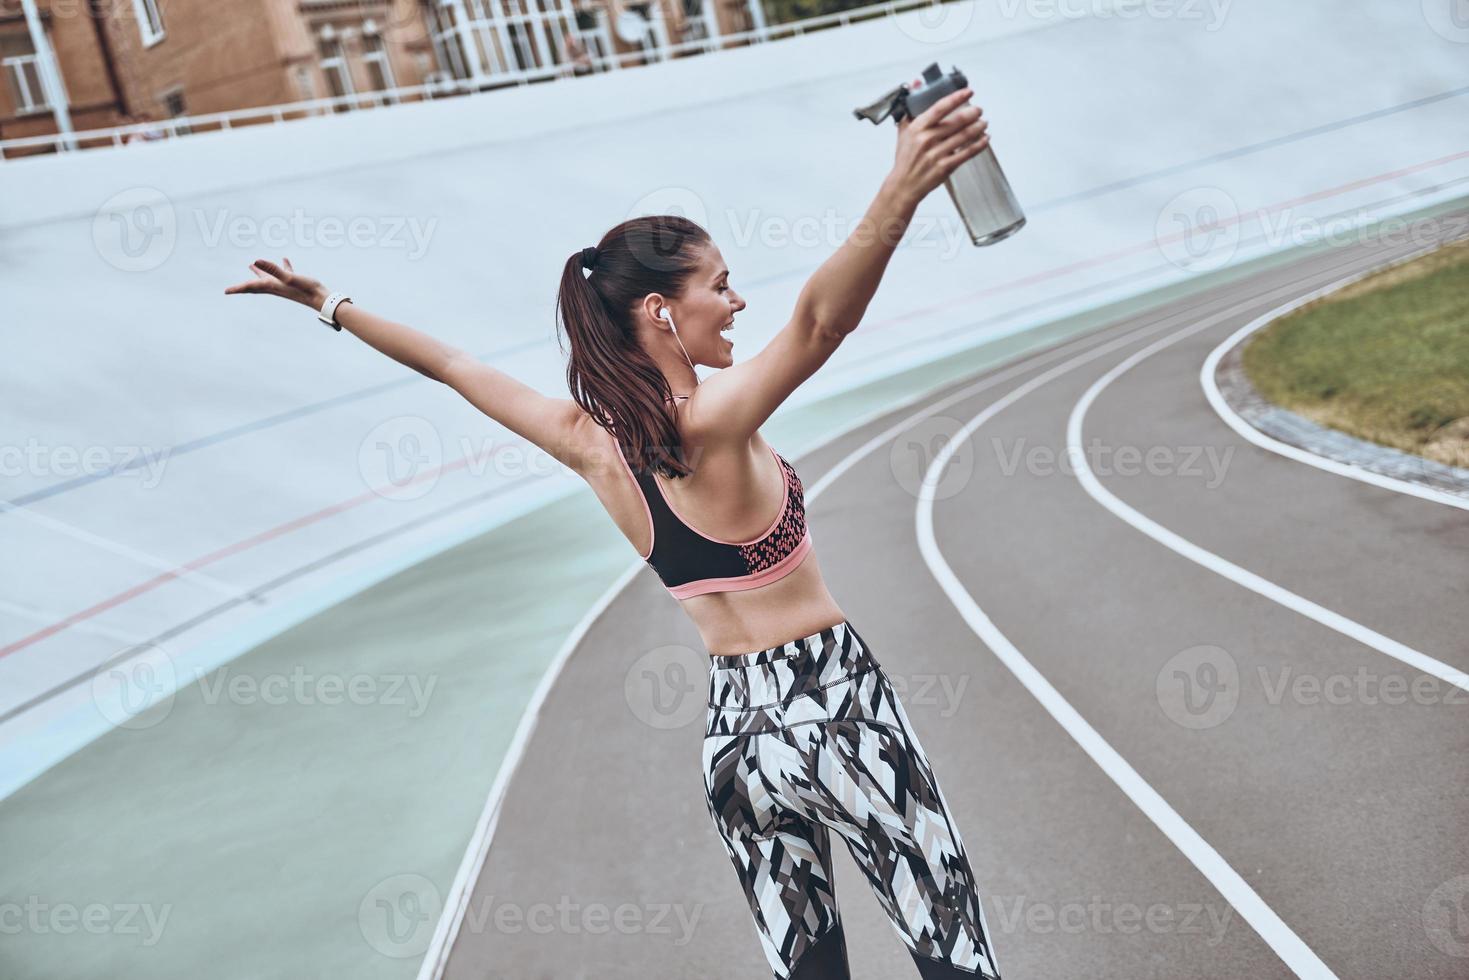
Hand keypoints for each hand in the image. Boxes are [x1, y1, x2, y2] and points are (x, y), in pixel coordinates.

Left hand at [224, 257, 327, 310]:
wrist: (323, 299)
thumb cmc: (307, 289)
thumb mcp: (289, 277)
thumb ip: (273, 269)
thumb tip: (256, 261)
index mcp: (272, 286)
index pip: (250, 286)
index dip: (237, 288)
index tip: (226, 292)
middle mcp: (276, 287)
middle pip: (255, 286)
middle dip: (244, 285)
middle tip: (232, 289)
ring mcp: (285, 285)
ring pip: (268, 279)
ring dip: (259, 273)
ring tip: (251, 265)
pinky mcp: (294, 281)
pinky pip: (284, 273)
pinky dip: (281, 266)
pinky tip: (284, 259)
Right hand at [886, 87, 990, 207]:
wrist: (904, 185)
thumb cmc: (905, 158)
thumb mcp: (903, 131)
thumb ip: (911, 108)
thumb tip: (916, 83)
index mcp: (917, 128)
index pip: (940, 107)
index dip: (957, 97)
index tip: (969, 92)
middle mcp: (927, 140)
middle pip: (957, 121)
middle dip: (973, 113)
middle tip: (978, 110)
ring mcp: (937, 154)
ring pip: (964, 136)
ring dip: (978, 127)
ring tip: (983, 123)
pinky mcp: (945, 167)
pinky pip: (967, 153)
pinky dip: (979, 145)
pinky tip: (985, 139)